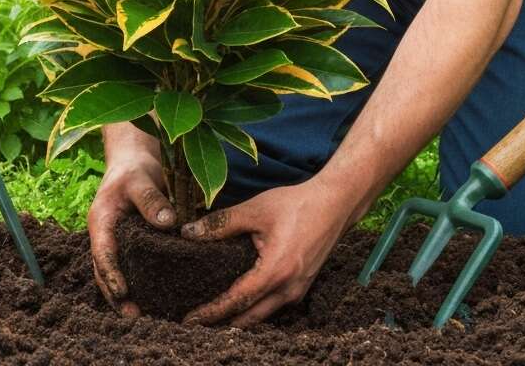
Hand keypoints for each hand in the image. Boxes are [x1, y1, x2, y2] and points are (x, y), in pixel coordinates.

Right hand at [87, 147, 175, 316]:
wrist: (133, 161)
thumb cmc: (134, 169)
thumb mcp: (141, 179)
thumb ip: (151, 200)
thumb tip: (169, 224)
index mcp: (101, 222)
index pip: (102, 253)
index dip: (111, 275)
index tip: (122, 294)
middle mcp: (106, 237)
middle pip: (104, 272)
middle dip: (115, 296)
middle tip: (133, 317)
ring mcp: (116, 243)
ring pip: (115, 274)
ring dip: (124, 296)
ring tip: (141, 316)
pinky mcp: (131, 245)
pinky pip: (131, 268)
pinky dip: (138, 285)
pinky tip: (153, 298)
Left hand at [180, 178, 359, 326]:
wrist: (335, 202)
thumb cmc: (296, 204)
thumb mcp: (254, 210)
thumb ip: (220, 224)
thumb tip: (189, 233)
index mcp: (275, 271)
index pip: (236, 301)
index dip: (211, 312)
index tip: (190, 320)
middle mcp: (288, 288)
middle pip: (250, 318)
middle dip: (222, 323)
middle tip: (196, 323)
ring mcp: (298, 290)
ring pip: (263, 315)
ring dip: (239, 319)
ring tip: (214, 316)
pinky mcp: (303, 285)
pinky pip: (275, 306)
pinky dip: (255, 309)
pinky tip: (241, 302)